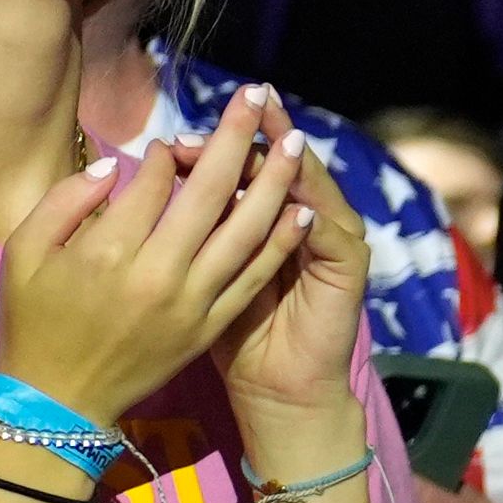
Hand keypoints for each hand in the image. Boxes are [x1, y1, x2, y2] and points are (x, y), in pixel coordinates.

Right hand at [0, 82, 313, 432]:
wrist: (59, 400)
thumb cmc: (32, 321)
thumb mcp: (21, 253)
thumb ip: (64, 202)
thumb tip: (117, 168)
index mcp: (107, 253)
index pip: (154, 184)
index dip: (163, 155)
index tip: (163, 144)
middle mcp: (158, 274)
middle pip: (210, 193)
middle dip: (236, 139)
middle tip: (255, 97)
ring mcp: (192, 302)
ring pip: (245, 231)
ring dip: (275, 183)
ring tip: (295, 144)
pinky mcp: (209, 324)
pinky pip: (253, 274)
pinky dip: (280, 240)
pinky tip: (300, 209)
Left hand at [206, 105, 368, 466]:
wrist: (280, 389)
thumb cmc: (233, 336)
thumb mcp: (204, 277)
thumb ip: (189, 226)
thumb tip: (153, 174)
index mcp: (258, 221)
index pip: (240, 171)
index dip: (215, 149)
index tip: (175, 137)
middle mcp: (298, 220)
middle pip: (277, 166)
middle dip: (256, 138)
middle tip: (232, 112)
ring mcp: (328, 241)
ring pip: (309, 188)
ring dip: (288, 165)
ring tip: (268, 138)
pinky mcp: (348, 268)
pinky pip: (332, 234)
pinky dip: (315, 214)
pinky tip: (297, 200)